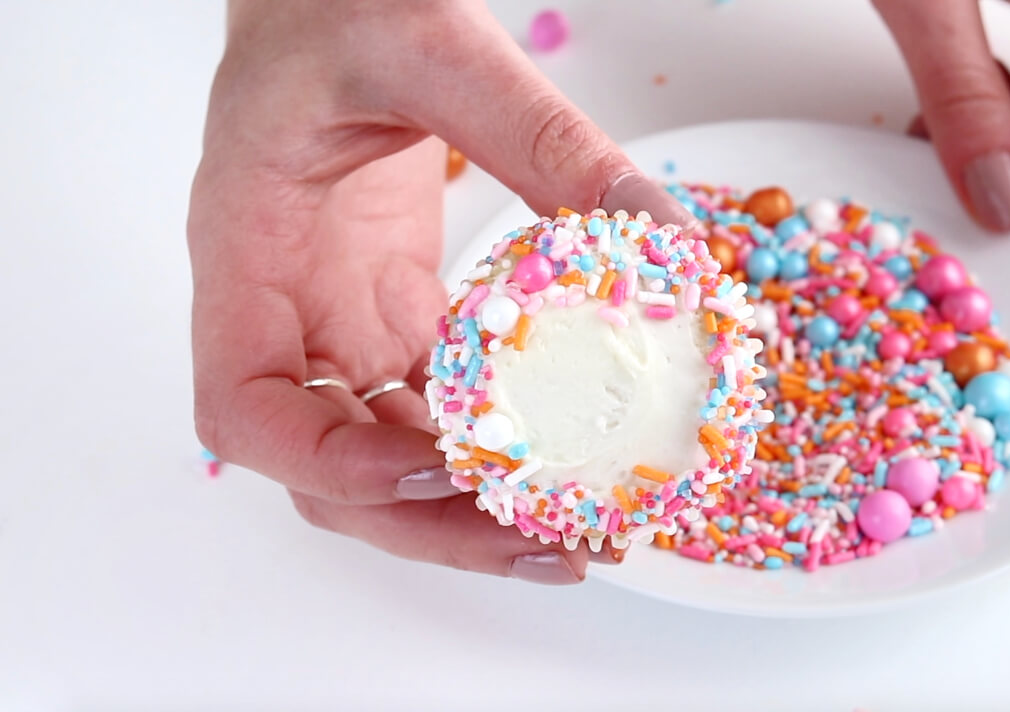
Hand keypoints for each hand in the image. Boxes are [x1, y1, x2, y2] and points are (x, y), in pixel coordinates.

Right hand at [189, 1, 682, 582]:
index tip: (436, 473)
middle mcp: (285, 311)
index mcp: (248, 256)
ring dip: (470, 508)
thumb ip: (546, 141)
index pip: (246, 410)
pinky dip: (491, 448)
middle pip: (328, 470)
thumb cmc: (338, 4)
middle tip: (552, 542)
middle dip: (432, 525)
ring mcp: (337, 321)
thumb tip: (665, 240)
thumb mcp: (439, 51)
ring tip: (575, 528)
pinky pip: (431, 407)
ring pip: (383, 456)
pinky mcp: (391, 314)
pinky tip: (561, 460)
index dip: (334, 464)